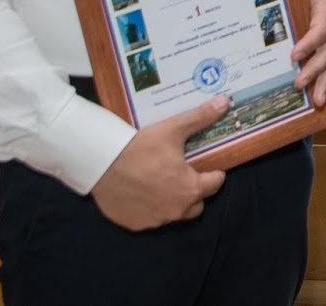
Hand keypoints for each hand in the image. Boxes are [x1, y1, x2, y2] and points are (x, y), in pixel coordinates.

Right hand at [89, 97, 228, 230]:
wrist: (101, 163)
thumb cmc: (140, 147)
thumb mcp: (173, 129)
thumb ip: (201, 117)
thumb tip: (224, 102)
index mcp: (190, 189)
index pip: (215, 184)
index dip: (214, 173)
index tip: (208, 165)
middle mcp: (176, 210)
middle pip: (197, 204)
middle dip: (196, 191)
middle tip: (186, 173)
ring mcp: (155, 220)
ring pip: (174, 214)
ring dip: (174, 202)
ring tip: (164, 183)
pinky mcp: (135, 224)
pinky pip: (151, 219)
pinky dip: (151, 208)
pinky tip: (143, 193)